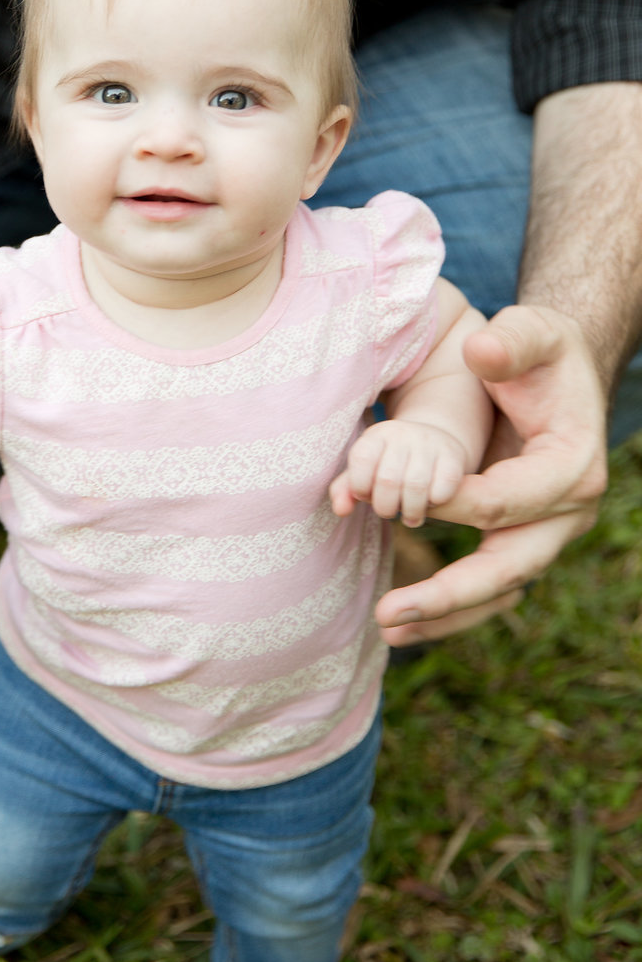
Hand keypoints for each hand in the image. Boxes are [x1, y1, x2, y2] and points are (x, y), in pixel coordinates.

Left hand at [330, 420, 468, 526]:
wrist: (432, 439)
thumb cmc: (390, 463)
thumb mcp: (365, 469)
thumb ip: (346, 489)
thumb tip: (341, 511)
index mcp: (375, 436)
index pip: (361, 460)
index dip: (360, 487)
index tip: (366, 495)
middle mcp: (401, 434)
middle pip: (388, 480)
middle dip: (386, 507)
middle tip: (389, 512)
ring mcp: (429, 443)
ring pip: (416, 486)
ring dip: (411, 511)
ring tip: (411, 518)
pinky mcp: (453, 455)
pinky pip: (444, 487)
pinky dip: (436, 502)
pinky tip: (431, 503)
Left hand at [376, 305, 607, 644]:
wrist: (560, 372)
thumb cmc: (543, 350)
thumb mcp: (533, 330)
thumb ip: (510, 340)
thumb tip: (480, 353)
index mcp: (572, 466)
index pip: (505, 500)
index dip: (451, 506)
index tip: (401, 506)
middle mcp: (567, 512)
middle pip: (508, 567)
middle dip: (449, 594)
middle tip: (389, 612)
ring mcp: (545, 532)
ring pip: (498, 590)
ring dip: (445, 616)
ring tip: (388, 630)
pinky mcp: (522, 539)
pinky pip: (488, 585)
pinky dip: (449, 607)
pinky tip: (402, 623)